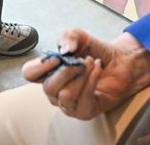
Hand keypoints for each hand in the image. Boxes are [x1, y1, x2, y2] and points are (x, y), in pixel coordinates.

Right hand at [21, 30, 149, 119]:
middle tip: (81, 60)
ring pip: (66, 96)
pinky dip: (91, 82)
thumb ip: (68, 37)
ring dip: (82, 76)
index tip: (57, 58)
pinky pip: (83, 102)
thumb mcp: (79, 37)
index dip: (39, 67)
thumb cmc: (95, 51)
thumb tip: (63, 51)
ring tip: (91, 64)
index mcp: (48, 73)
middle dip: (66, 71)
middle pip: (48, 87)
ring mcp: (69, 104)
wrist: (120, 61)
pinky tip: (97, 70)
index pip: (29, 74)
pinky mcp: (85, 112)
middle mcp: (55, 91)